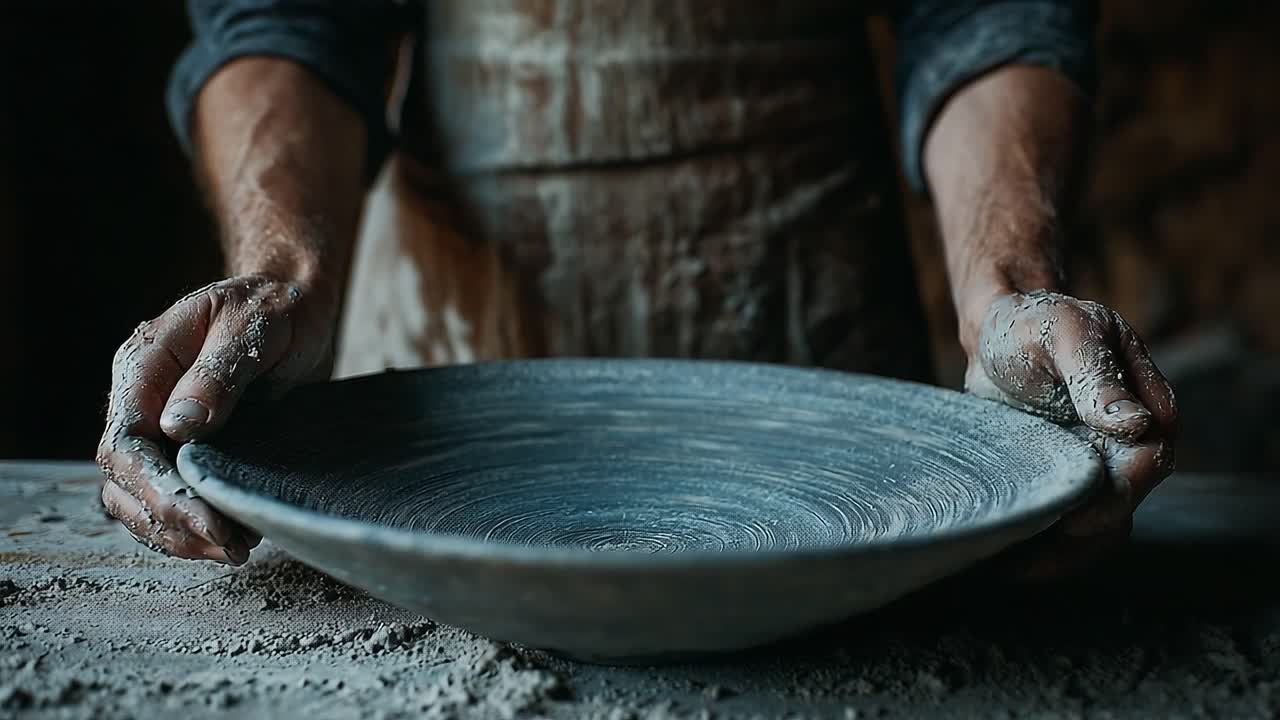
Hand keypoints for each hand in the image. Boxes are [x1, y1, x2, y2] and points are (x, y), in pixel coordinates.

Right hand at [96, 275, 336, 563]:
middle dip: (171, 521)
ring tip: (235, 548)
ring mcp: (161, 425)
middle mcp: (143, 400)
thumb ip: (218, 372)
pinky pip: (171, 495)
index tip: (207, 521)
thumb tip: (178, 426)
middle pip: (124, 480)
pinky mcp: (189, 446)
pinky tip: (233, 536)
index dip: (159, 490)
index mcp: (144, 366)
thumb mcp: (251, 325)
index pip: (126, 444)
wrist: (293, 301)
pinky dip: (192, 524)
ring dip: (178, 533)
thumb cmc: (273, 306)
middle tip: (231, 545)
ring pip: (140, 497)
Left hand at [965, 290, 1177, 578]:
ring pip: (1102, 529)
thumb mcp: (1063, 336)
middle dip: (1083, 535)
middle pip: (1125, 505)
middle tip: (1031, 551)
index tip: (1077, 517)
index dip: (1118, 494)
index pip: (1149, 461)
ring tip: (1014, 565)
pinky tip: (1007, 561)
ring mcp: (1102, 466)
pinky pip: (1072, 530)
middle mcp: (1133, 442)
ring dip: (1064, 555)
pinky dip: (1046, 550)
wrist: (997, 334)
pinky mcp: (1070, 481)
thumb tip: (1136, 424)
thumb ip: (1096, 376)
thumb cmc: (1032, 324)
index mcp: (1148, 404)